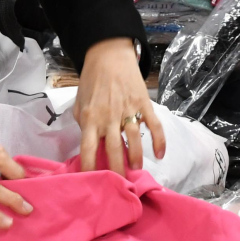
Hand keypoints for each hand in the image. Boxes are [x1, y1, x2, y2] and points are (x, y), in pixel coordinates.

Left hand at [76, 37, 164, 175]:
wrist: (109, 55)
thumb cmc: (91, 80)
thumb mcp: (79, 102)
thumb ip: (83, 124)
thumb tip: (89, 143)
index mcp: (90, 118)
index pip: (88, 150)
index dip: (89, 169)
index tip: (91, 183)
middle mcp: (109, 117)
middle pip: (114, 150)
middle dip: (116, 170)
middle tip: (120, 185)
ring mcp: (128, 110)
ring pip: (134, 140)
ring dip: (136, 158)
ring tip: (136, 170)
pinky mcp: (143, 103)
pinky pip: (154, 125)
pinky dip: (159, 141)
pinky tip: (160, 154)